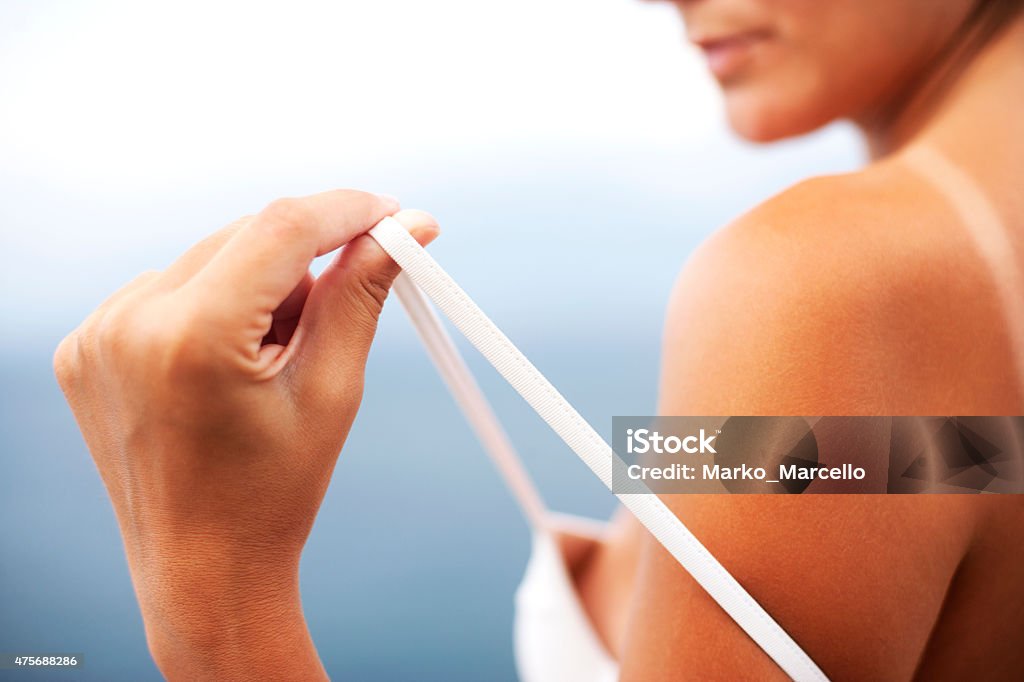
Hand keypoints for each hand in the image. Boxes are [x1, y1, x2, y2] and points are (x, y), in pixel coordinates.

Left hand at [54, 190, 438, 679]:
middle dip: (309, 256)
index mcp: (195, 340)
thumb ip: (362, 295)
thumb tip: (407, 227)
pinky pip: (170, 288)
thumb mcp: (332, 389)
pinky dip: (215, 304)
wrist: (201, 567)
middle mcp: (131, 324)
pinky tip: (231, 363)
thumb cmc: (276, 492)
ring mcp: (97, 333)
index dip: (347, 211)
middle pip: (246, 236)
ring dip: (260, 284)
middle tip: (351, 294)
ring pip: (209, 258)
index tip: (392, 214)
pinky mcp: (86, 344)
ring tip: (275, 361)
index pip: (282, 227)